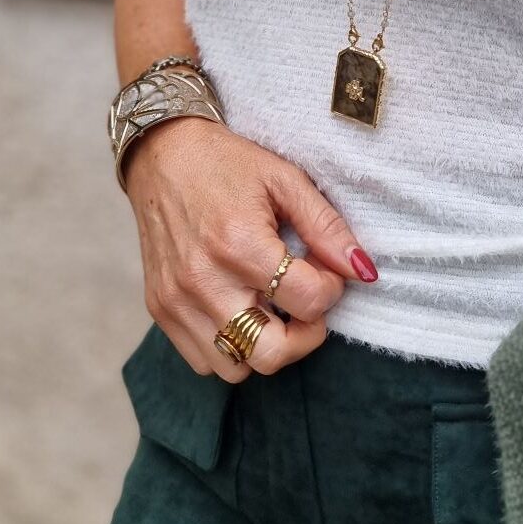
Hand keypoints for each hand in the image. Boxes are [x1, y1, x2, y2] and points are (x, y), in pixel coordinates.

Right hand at [123, 117, 376, 381]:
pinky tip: (240, 308)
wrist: (162, 154)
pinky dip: (229, 346)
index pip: (307, 302)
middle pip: (270, 353)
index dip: (331, 291)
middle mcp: (204, 280)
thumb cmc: (228, 164)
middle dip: (303, 337)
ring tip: (270, 306)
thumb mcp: (285, 180)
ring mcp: (176, 301)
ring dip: (264, 345)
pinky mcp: (160, 309)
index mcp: (239, 243)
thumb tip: (363, 271)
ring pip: (235, 369)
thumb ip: (327, 227)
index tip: (325, 271)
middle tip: (305, 304)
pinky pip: (203, 360)